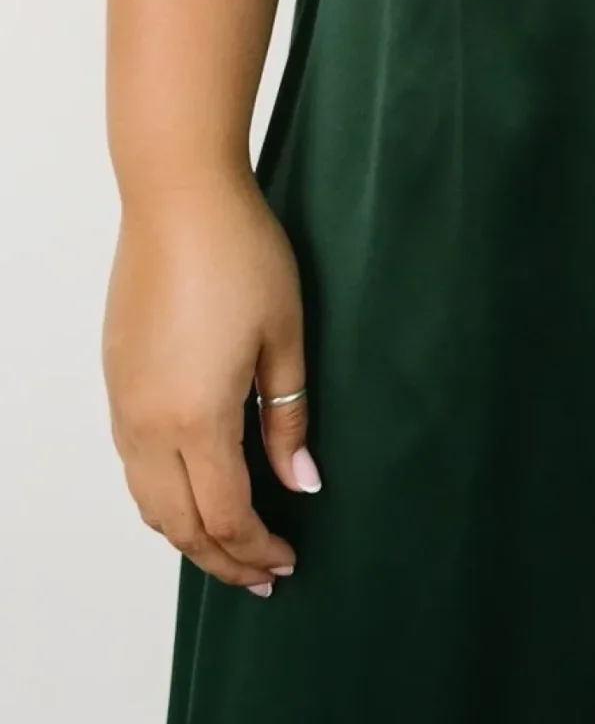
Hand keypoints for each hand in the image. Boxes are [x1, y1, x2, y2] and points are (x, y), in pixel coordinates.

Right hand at [103, 171, 316, 593]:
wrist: (177, 197)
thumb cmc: (241, 255)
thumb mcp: (285, 335)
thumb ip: (289, 418)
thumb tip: (300, 484)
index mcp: (196, 418)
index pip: (226, 515)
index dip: (257, 549)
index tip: (288, 561)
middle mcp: (148, 424)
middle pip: (179, 525)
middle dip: (221, 559)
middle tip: (262, 575)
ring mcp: (124, 404)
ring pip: (148, 501)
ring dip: (187, 533)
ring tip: (230, 546)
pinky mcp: (116, 381)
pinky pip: (133, 466)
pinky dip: (163, 496)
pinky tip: (195, 489)